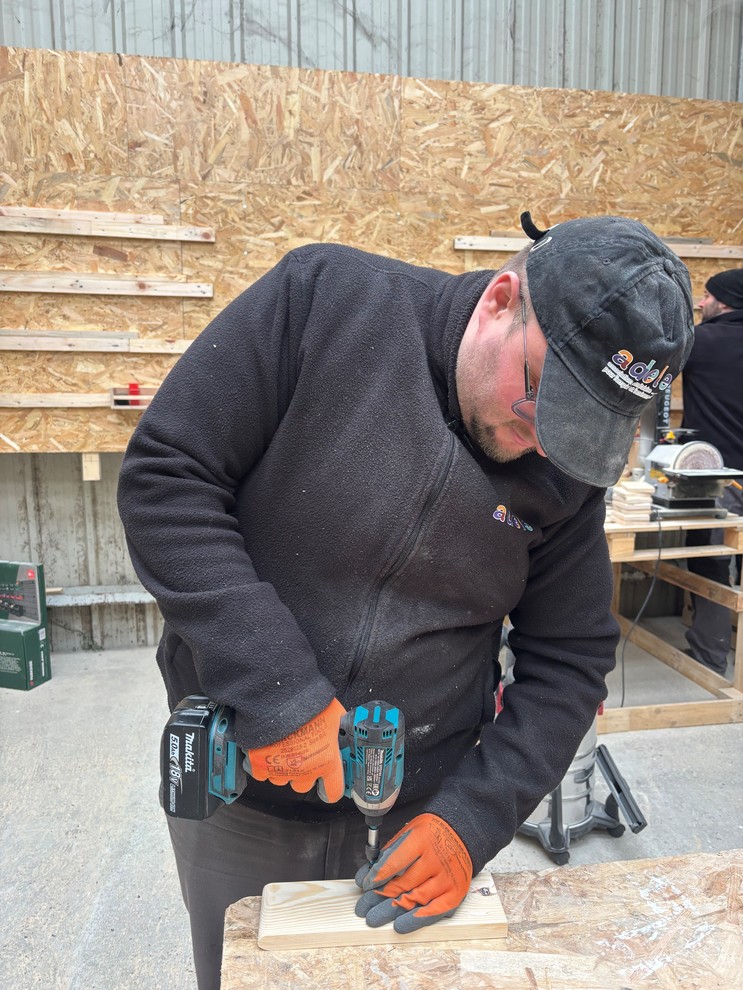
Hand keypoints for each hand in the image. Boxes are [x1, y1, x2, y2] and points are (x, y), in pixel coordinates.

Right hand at [244, 698, 345, 801]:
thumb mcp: (335, 714)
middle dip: (302, 773)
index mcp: (326, 761)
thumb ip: (340, 728)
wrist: (280, 699)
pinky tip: (266, 749)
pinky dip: (263, 764)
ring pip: (282, 780)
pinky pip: (262, 774)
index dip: (330, 789)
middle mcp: (305, 771)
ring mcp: (282, 771)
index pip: (333, 791)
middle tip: (301, 755)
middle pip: (303, 786)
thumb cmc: (310, 705)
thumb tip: (344, 728)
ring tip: (283, 748)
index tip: (327, 785)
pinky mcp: (261, 766)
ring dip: (283, 768)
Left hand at [354, 813, 472, 933]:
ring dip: (393, 910)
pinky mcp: (456, 892)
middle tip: (365, 907)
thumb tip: (368, 874)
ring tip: (375, 917)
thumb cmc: (431, 833)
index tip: (366, 885)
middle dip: (380, 897)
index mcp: (422, 839)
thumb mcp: (409, 832)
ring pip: (416, 899)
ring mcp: (448, 877)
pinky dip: (416, 919)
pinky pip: (435, 910)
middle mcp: (437, 859)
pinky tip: (401, 923)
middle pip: (404, 883)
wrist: (462, 833)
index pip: (395, 861)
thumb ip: (389, 854)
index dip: (378, 876)